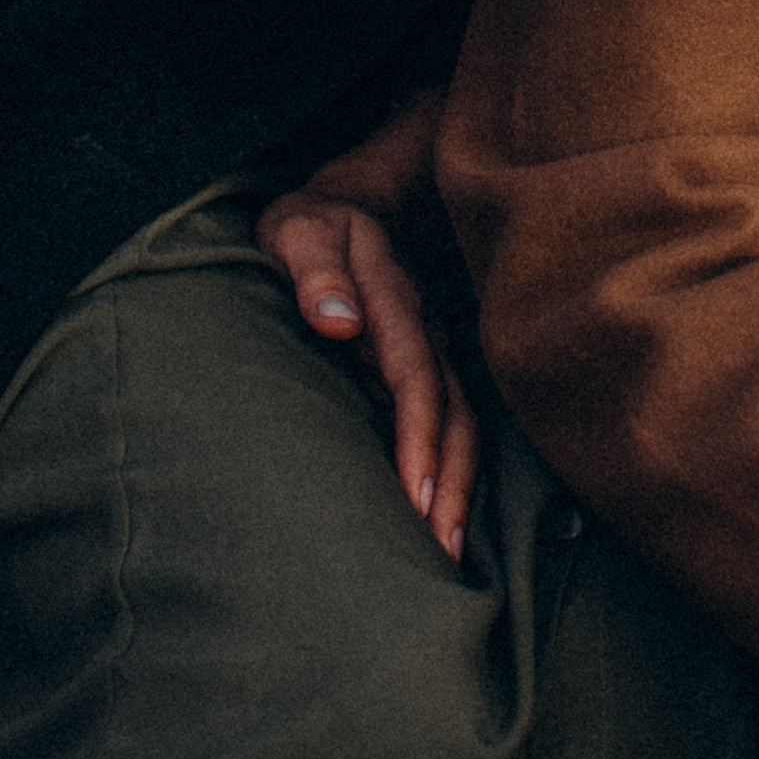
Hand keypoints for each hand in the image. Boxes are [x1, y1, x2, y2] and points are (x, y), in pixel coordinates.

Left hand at [255, 87, 478, 555]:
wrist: (345, 205)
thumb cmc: (307, 226)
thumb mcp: (297, 231)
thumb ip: (314, 270)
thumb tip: (335, 321)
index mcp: (393, 298)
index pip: (414, 373)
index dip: (418, 434)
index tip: (416, 494)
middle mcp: (422, 330)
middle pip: (453, 410)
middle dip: (452, 481)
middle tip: (442, 551)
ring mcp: (429, 349)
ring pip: (461, 422)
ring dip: (460, 485)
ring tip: (449, 554)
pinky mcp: (423, 368)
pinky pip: (450, 422)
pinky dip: (454, 470)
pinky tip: (445, 517)